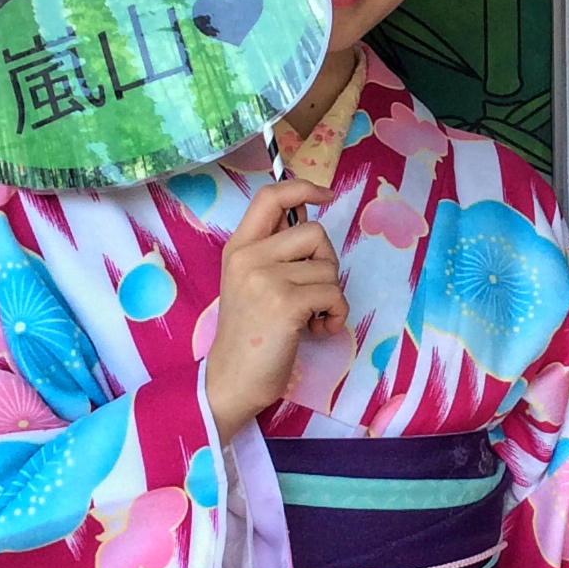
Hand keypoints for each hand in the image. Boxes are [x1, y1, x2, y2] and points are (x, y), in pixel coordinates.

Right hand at [204, 180, 348, 438]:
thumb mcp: (251, 281)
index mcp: (239, 247)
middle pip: (314, 232)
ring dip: (330, 296)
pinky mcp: (286, 304)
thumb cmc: (250, 333)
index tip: (327, 195)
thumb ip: (275, 250)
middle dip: (326, 262)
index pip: (270, 196)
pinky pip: (334, 295)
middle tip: (312, 291)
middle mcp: (249, 257)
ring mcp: (266, 279)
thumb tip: (310, 216)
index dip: (303, 188)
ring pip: (328, 267)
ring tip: (310, 317)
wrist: (232, 379)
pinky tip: (316, 330)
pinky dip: (336, 316)